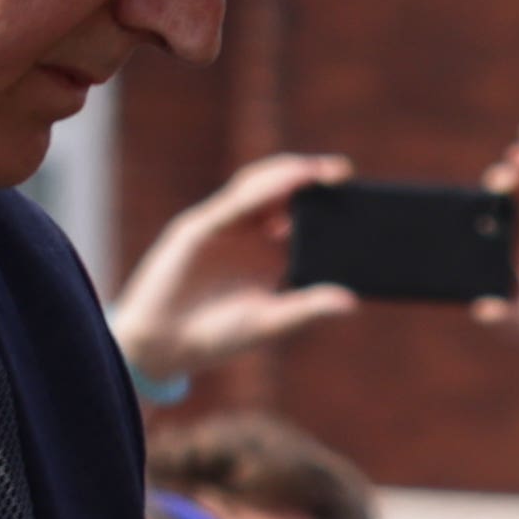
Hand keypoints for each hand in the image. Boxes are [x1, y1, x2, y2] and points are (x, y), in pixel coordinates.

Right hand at [111, 153, 358, 379]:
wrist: (163, 347)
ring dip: (287, 174)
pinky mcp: (200, 227)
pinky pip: (233, 202)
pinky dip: (260, 190)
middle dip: (312, 178)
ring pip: (259, 187)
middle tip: (343, 173)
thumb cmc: (217, 337)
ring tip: (318, 171)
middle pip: (284, 194)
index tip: (356, 194)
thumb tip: (352, 301)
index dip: (327, 203)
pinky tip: (283, 182)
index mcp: (272, 255)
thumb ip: (307, 308)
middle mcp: (251, 235)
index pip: (305, 218)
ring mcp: (225, 228)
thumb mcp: (270, 323)